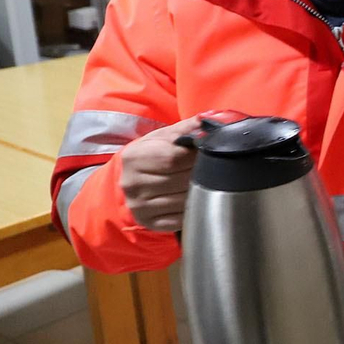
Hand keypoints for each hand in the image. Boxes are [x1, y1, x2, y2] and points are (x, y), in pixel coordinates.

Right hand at [117, 116, 202, 231]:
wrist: (131, 180)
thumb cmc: (153, 155)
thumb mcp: (164, 137)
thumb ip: (187, 128)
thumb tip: (211, 120)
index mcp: (134, 157)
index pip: (174, 157)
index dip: (196, 155)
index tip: (208, 152)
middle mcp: (132, 183)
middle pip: (181, 179)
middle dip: (202, 173)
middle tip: (212, 167)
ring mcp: (140, 206)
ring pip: (184, 200)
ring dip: (201, 190)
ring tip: (205, 181)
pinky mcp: (150, 222)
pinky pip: (182, 217)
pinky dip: (194, 207)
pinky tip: (195, 197)